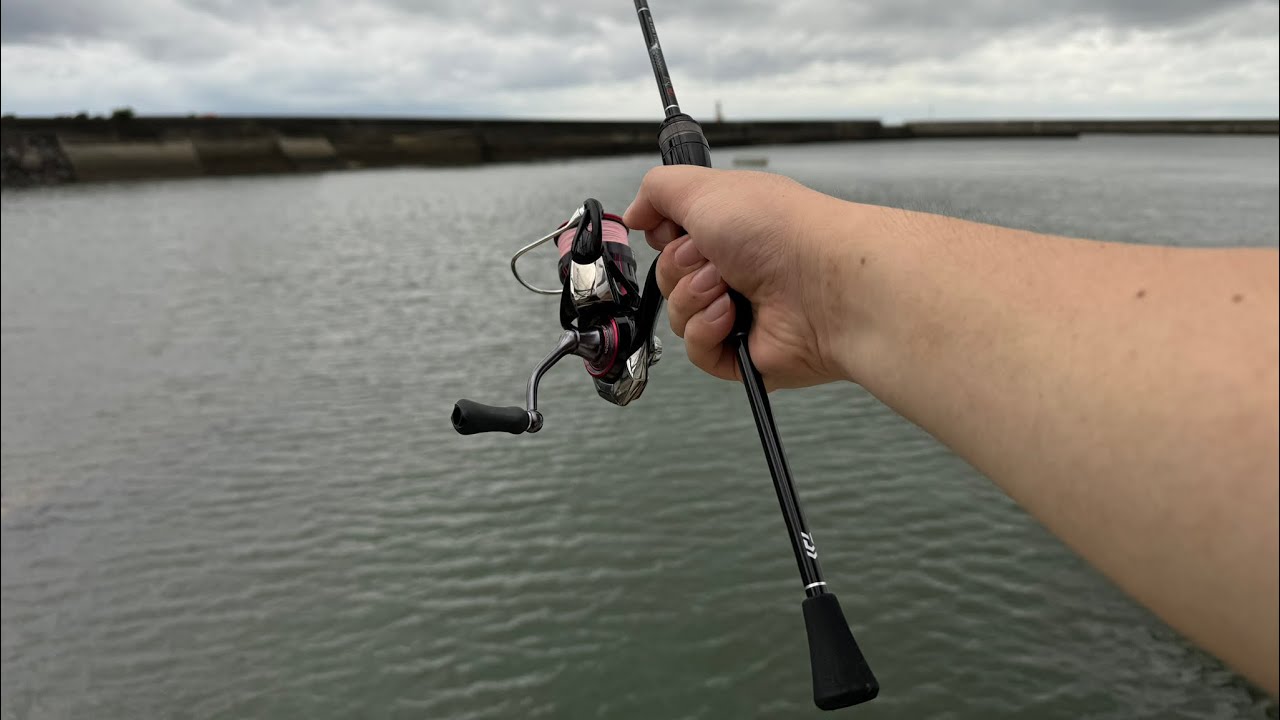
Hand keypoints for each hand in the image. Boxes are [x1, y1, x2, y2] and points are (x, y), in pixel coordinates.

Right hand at [624, 166, 855, 388]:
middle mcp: (736, 268)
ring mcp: (740, 313)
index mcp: (729, 228)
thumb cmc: (779, 229)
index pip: (671, 238)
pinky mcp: (744, 354)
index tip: (671, 230)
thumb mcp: (703, 188)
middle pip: (668, 278)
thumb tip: (635, 213)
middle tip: (711, 259)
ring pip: (678, 316)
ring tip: (728, 288)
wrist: (825, 282)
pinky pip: (697, 351)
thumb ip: (658, 191)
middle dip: (680, 267)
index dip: (664, 236)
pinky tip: (732, 317)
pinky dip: (706, 331)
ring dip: (693, 298)